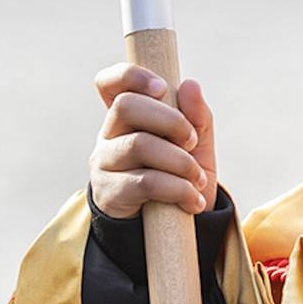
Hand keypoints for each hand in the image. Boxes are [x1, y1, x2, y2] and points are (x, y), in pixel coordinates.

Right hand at [88, 64, 217, 217]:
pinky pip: (146, 182)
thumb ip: (197, 116)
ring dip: (180, 161)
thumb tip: (189, 86)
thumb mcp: (196, 145)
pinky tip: (192, 200)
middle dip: (169, 120)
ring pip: (140, 144)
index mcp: (127, 116)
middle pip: (126, 106)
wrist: (174, 227)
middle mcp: (109, 135)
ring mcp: (104, 163)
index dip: (130, 76)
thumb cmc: (180, 176)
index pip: (110, 83)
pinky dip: (178, 189)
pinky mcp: (110, 193)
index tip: (161, 88)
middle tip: (190, 141)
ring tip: (198, 179)